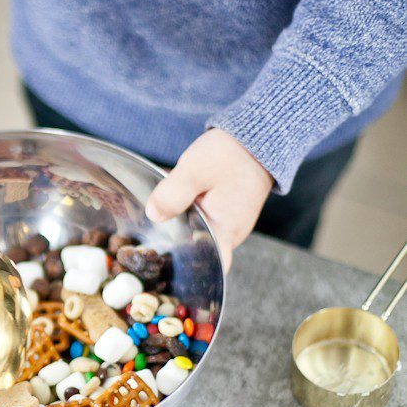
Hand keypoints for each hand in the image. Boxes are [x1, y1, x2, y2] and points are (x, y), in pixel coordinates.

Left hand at [144, 128, 272, 268]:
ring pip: (199, 231)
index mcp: (226, 231)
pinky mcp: (227, 208)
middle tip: (149, 236)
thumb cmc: (231, 154)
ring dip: (181, 223)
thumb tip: (154, 215)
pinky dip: (189, 211)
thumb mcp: (194, 171)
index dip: (188, 271)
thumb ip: (172, 195)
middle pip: (199, 249)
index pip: (210, 268)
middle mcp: (231, 232)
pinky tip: (174, 199)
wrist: (258, 135)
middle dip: (175, 243)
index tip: (164, 264)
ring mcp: (230, 220)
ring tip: (159, 214)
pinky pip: (204, 217)